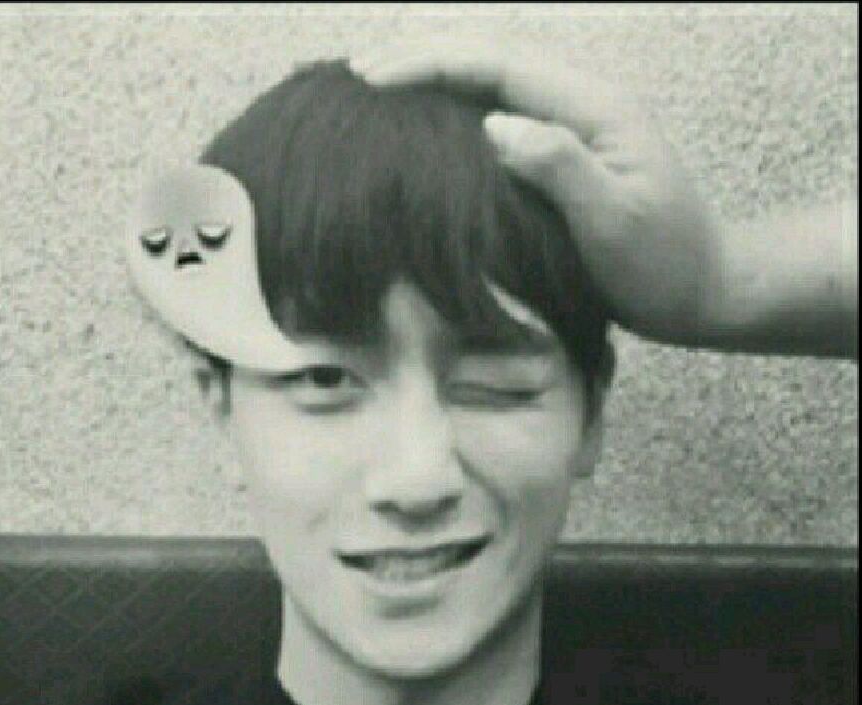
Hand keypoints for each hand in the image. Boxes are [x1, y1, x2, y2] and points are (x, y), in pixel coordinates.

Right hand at [352, 41, 725, 347]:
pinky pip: (505, 118)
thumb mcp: (616, 218)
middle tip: (361, 73)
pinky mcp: (568, 157)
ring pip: (497, 83)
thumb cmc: (664, 263)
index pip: (501, 64)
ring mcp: (576, 129)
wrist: (701, 290)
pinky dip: (461, 113)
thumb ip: (560, 165)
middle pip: (494, 58)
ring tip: (384, 87)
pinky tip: (432, 129)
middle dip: (426, 56)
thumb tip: (493, 125)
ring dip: (440, 78)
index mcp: (594, 108)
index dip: (434, 62)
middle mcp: (583, 105)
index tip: (374, 78)